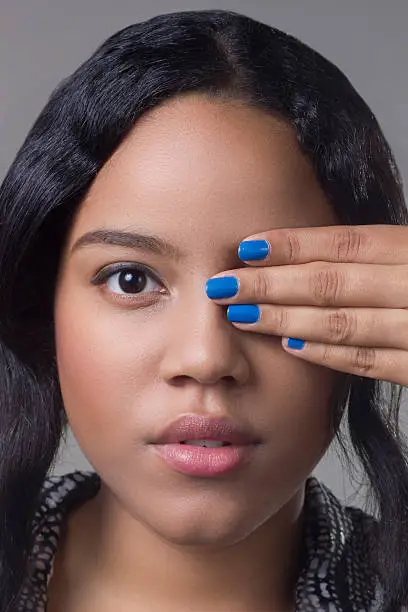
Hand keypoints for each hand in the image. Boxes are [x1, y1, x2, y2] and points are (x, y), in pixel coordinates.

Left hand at [205, 225, 407, 385]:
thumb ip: (378, 254)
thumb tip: (311, 252)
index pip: (343, 244)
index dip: (291, 246)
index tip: (245, 249)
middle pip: (330, 283)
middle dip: (269, 284)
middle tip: (223, 285)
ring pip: (340, 323)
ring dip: (285, 319)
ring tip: (241, 315)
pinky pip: (366, 361)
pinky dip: (325, 353)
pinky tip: (288, 346)